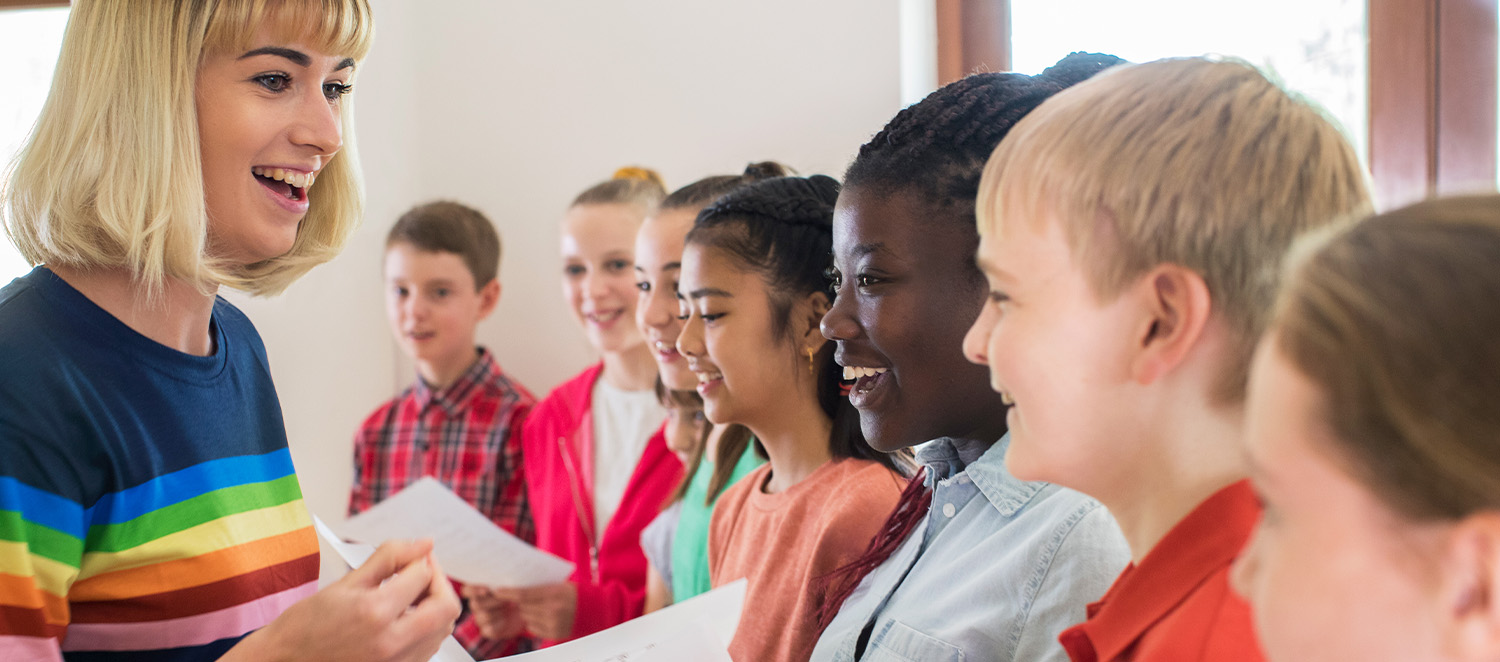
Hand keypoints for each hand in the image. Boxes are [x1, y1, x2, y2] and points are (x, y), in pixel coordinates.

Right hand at [228, 539, 461, 661]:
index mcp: (375, 612)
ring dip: (434, 605)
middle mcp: (391, 642)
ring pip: (442, 628)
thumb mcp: (347, 581)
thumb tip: (424, 543)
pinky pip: (429, 646)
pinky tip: (404, 617)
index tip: (410, 557)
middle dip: (438, 583)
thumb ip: (390, 557)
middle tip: (420, 572)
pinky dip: (426, 627)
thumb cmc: (309, 622)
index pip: (423, 576)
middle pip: (447, 607)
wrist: (288, 659)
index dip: (420, 560)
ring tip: (409, 595)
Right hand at [462, 585, 524, 639]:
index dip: (473, 590)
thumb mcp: (510, 583)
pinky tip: (506, 619)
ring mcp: (480, 618)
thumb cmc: (517, 591)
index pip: (467, 590)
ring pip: (482, 617)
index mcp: (478, 589)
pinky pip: (488, 629)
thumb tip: (497, 588)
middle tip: (507, 599)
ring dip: (499, 612)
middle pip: (475, 604)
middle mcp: (476, 604)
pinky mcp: (487, 630)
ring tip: (509, 607)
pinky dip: (499, 624)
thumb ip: (500, 583)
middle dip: (493, 601)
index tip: (486, 590)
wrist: (527, 607)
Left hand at [491, 582, 576, 640]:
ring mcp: (553, 623)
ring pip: (527, 617)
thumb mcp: (560, 584)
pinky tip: (543, 616)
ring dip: (527, 612)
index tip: (496, 591)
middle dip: (520, 602)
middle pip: (523, 607)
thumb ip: (540, 586)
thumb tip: (517, 585)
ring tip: (539, 607)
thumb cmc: (576, 594)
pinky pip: (533, 628)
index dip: (508, 592)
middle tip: (524, 597)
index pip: (524, 594)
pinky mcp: (554, 633)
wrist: (596, 610)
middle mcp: (553, 610)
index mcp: (554, 593)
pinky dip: (533, 622)